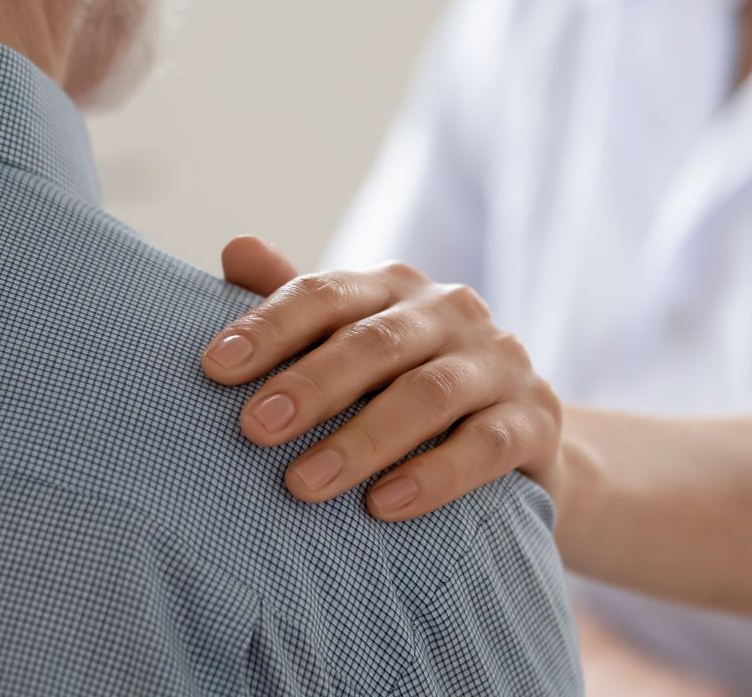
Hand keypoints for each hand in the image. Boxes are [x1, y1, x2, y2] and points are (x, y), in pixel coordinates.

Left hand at [202, 236, 565, 522]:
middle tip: (252, 430)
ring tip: (304, 485)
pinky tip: (385, 505)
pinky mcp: (537, 418)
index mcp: (396, 287)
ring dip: (362, 441)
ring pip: (429, 395)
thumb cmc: (406, 386)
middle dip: (310, 386)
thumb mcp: (351, 345)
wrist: (516, 439)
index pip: (327, 294)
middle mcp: (451, 311)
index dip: (269, 326)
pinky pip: (487, 445)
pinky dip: (435, 475)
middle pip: (375, 342)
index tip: (214, 368)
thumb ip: (296, 306)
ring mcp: (500, 362)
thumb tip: (234, 247)